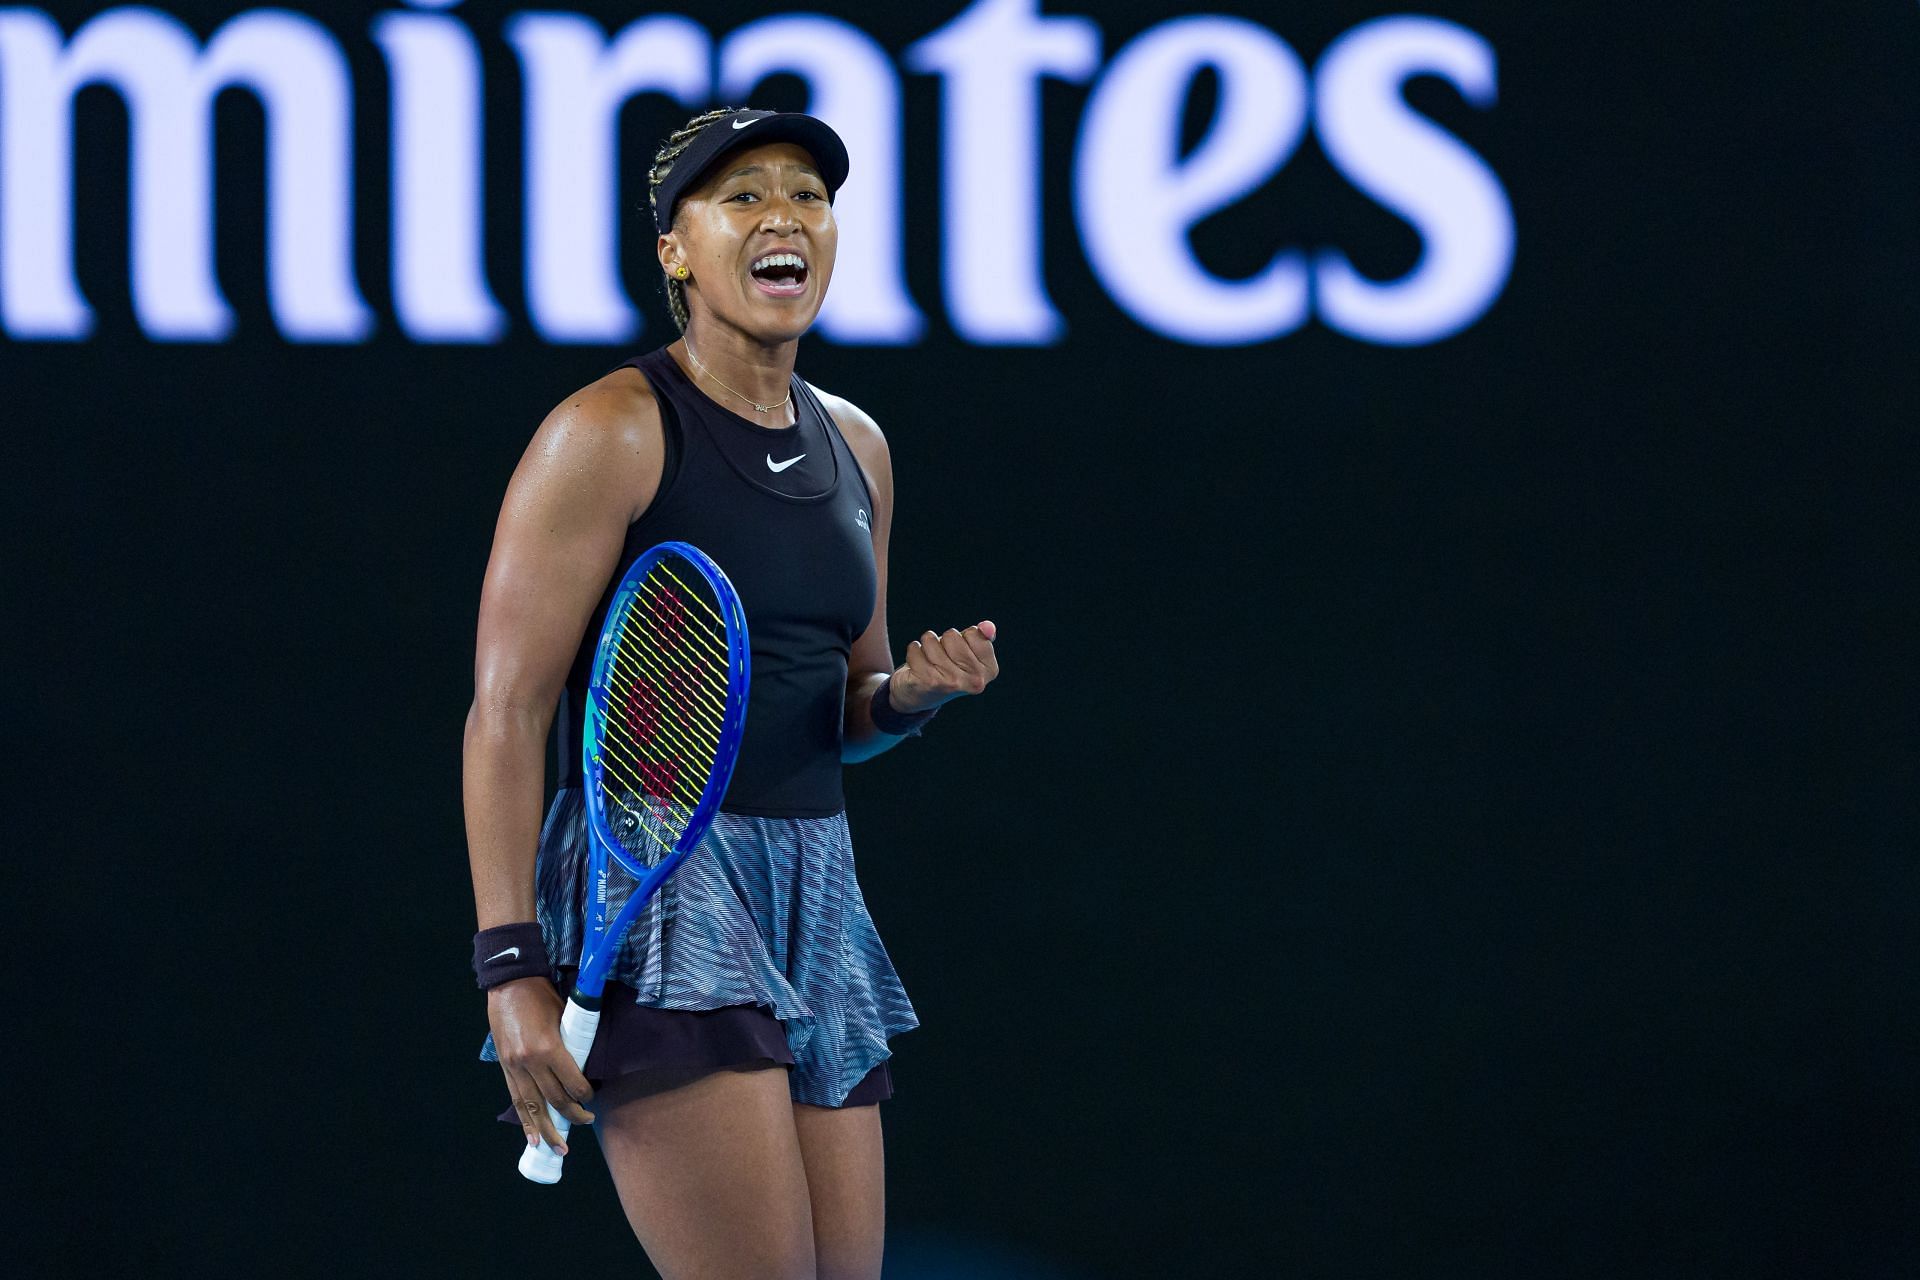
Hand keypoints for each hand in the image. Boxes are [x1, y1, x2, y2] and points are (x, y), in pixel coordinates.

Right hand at [488, 976, 593, 1151]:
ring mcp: (514, 1067)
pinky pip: (516, 1100)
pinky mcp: (505, 1067)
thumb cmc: (542, 996)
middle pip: (554, 1100)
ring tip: (558, 1149)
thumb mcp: (564, 1017)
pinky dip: (524, 1120)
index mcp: (548, 1048)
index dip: (585, 1096)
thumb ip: (572, 1044)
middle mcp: (530, 1062)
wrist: (509, 983)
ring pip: (532, 1107)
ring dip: (547, 1130)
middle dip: (572, 1117)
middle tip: (586, 1122)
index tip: (592, 1098)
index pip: (572, 1084)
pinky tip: (532, 1137)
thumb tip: (585, 1067)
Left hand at [890, 620, 998, 713]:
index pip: (974, 632)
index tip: (959, 654)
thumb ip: (982, 637)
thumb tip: (987, 626)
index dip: (962, 638)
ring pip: (931, 639)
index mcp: (989, 670)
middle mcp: (975, 680)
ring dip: (926, 646)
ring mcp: (952, 682)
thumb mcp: (968, 652)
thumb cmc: (947, 668)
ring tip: (930, 662)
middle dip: (943, 641)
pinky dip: (913, 652)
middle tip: (942, 660)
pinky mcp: (928, 681)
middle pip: (951, 635)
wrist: (920, 696)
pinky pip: (914, 648)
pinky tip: (918, 667)